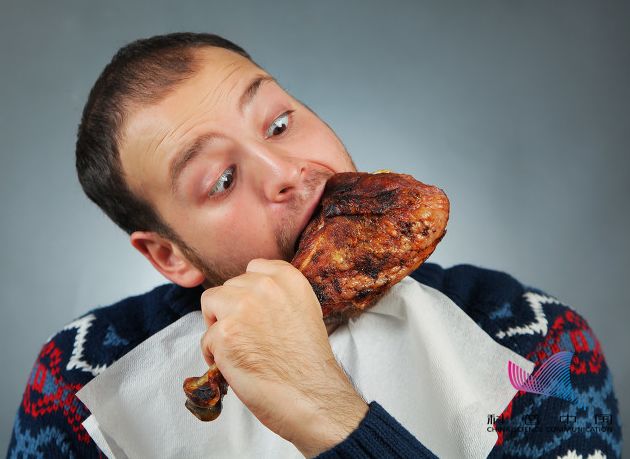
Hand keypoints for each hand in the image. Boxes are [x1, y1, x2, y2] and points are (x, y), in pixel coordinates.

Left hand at [200, 258, 367, 456]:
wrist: (311, 396)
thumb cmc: (308, 362)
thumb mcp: (305, 311)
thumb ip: (279, 295)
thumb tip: (250, 294)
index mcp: (288, 279)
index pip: (254, 268)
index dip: (249, 292)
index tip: (254, 311)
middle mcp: (264, 286)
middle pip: (229, 287)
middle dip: (231, 310)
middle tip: (246, 336)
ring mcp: (242, 308)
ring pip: (210, 304)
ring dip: (217, 326)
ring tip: (234, 348)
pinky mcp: (224, 334)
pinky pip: (205, 339)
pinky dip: (214, 355)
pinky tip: (234, 366)